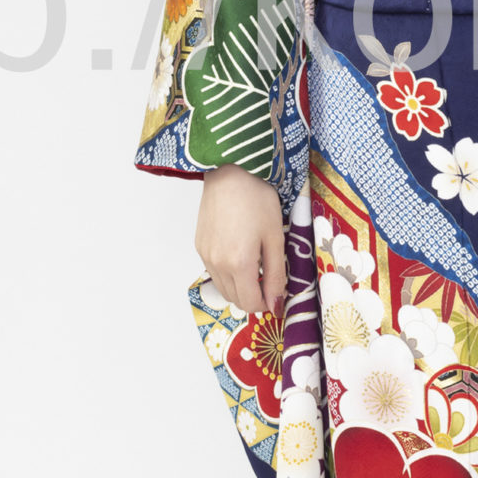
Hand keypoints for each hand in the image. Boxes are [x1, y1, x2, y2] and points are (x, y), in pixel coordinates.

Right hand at [195, 165, 285, 317]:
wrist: (230, 171)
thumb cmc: (258, 199)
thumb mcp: (275, 238)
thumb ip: (276, 275)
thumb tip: (276, 305)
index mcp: (239, 264)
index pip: (250, 303)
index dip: (267, 305)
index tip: (278, 295)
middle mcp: (217, 264)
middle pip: (235, 299)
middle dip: (254, 297)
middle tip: (270, 280)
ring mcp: (205, 256)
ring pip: (223, 288)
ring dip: (241, 287)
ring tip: (256, 266)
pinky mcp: (199, 246)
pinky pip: (214, 272)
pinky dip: (228, 274)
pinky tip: (240, 255)